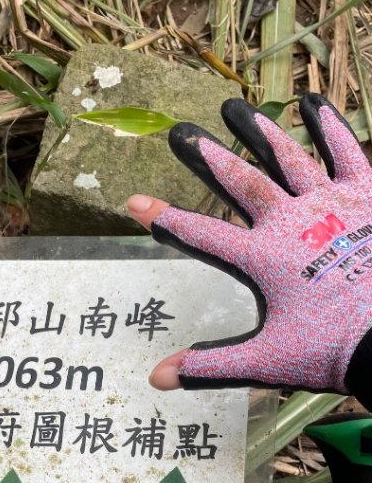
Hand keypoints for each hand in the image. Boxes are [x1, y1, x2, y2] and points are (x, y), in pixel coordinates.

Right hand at [128, 94, 371, 409]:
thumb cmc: (332, 351)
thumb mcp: (266, 362)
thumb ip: (211, 365)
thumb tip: (157, 377)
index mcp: (262, 259)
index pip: (202, 235)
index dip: (165, 218)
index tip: (135, 201)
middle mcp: (290, 222)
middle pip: (241, 182)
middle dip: (209, 158)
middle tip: (183, 133)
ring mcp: (329, 205)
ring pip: (287, 159)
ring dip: (260, 134)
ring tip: (236, 111)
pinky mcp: (365, 196)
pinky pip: (347, 154)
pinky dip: (330, 128)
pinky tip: (314, 104)